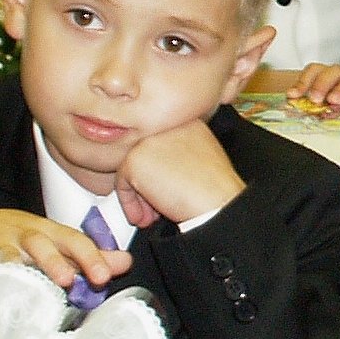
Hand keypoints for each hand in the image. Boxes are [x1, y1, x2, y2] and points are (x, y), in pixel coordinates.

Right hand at [0, 208, 132, 288]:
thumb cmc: (18, 239)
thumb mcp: (54, 241)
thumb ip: (87, 255)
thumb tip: (125, 262)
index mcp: (50, 233)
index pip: (76, 240)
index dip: (94, 256)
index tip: (111, 273)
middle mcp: (30, 237)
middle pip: (50, 244)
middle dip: (70, 260)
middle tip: (89, 279)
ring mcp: (4, 248)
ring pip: (21, 255)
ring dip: (38, 269)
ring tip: (57, 284)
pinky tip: (11, 299)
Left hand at [115, 120, 244, 226]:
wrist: (216, 203)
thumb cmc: (216, 189)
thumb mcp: (202, 158)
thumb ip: (180, 154)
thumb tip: (158, 168)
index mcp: (187, 121)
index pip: (163, 145)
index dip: (162, 171)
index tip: (167, 189)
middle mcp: (166, 125)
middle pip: (146, 155)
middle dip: (148, 185)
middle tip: (154, 208)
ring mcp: (149, 139)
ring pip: (132, 169)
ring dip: (138, 197)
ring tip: (149, 217)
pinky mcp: (134, 158)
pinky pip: (122, 184)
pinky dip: (130, 204)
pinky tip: (144, 217)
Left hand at [289, 59, 339, 117]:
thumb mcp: (338, 89)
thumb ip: (320, 97)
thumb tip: (295, 106)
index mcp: (335, 75)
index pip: (316, 71)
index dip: (303, 81)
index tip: (292, 95)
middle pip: (333, 72)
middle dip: (321, 84)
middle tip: (314, 98)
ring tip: (335, 100)